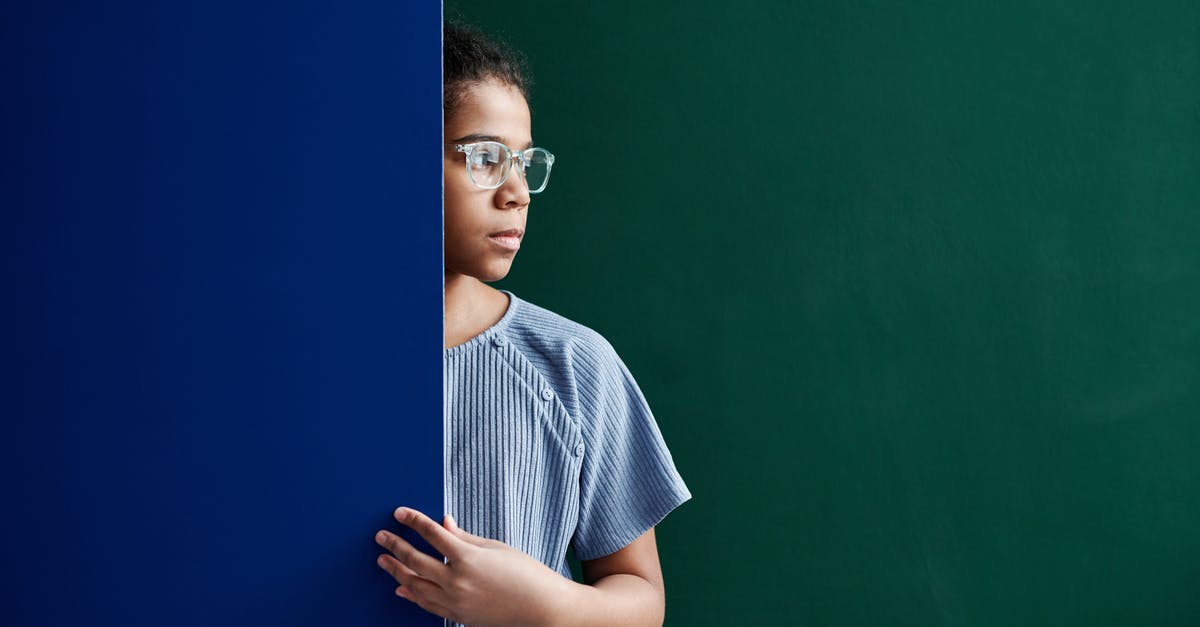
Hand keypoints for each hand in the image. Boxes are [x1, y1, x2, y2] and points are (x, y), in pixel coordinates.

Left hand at [375, 507, 570, 626]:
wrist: (541, 607)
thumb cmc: (525, 573)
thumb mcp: (496, 548)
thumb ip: (465, 537)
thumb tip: (444, 522)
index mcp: (468, 558)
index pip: (432, 534)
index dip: (414, 521)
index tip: (399, 513)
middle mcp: (457, 581)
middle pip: (416, 560)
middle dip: (396, 546)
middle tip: (381, 537)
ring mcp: (456, 601)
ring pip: (416, 584)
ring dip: (397, 571)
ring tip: (383, 561)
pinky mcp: (458, 615)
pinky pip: (427, 604)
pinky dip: (412, 594)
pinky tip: (401, 587)